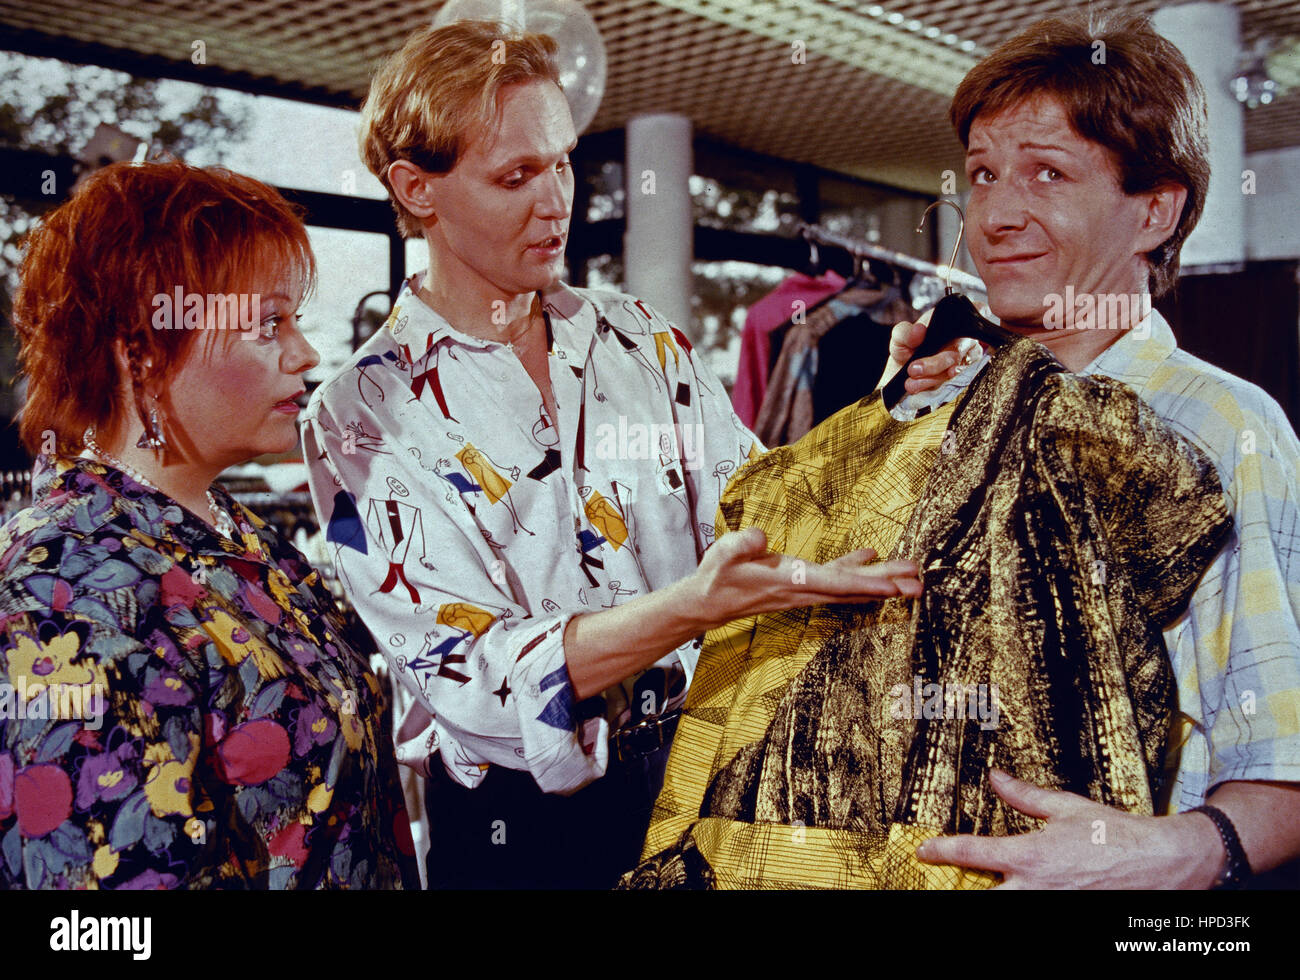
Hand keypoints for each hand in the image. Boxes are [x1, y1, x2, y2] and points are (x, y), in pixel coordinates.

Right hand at [691, 526, 921, 626]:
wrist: (708, 603)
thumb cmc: (716, 577)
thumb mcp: (723, 555)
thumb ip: (742, 544)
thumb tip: (761, 537)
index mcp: (788, 581)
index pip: (833, 583)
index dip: (865, 584)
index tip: (894, 587)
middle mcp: (803, 590)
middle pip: (853, 589)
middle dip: (888, 586)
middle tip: (921, 584)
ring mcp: (804, 590)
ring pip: (850, 587)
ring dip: (881, 581)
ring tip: (911, 577)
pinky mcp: (801, 584)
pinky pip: (836, 579)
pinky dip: (857, 571)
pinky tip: (871, 558)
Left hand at [876, 308, 983, 394]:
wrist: (904, 374)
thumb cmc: (908, 349)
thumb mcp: (900, 337)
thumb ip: (906, 332)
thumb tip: (919, 330)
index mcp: (953, 320)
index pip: (979, 311)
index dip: (979, 314)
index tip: (965, 322)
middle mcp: (965, 338)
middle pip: (959, 349)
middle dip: (935, 362)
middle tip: (913, 369)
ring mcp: (966, 358)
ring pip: (956, 368)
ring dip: (932, 377)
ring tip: (911, 382)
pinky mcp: (962, 377)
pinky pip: (952, 382)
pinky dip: (933, 384)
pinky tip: (919, 386)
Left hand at [915, 768, 1223, 888]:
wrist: (1164, 865)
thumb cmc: (1117, 834)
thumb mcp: (1067, 807)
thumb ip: (1025, 796)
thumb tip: (996, 777)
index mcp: (1031, 855)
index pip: (973, 852)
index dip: (942, 850)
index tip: (923, 850)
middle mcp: (1036, 887)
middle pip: (982, 899)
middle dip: (961, 891)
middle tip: (944, 883)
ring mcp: (1051, 907)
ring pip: (1006, 908)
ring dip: (991, 898)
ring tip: (978, 888)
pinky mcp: (1070, 916)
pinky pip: (1037, 914)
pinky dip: (1020, 902)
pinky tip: (1015, 894)